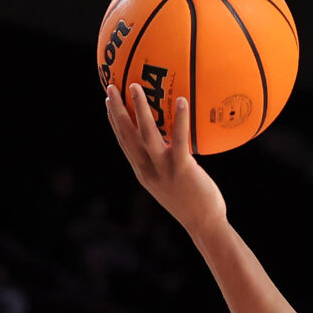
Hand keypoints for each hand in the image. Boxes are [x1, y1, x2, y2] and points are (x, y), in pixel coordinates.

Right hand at [107, 83, 227, 231]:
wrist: (204, 226)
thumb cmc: (193, 204)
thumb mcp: (172, 183)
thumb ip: (166, 164)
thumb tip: (171, 144)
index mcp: (143, 173)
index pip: (124, 144)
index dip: (114, 123)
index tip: (107, 103)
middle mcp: (148, 170)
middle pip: (127, 136)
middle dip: (117, 111)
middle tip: (110, 88)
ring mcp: (164, 170)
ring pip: (146, 135)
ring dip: (138, 109)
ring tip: (134, 87)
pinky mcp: (182, 169)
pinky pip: (179, 140)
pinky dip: (180, 119)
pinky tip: (182, 100)